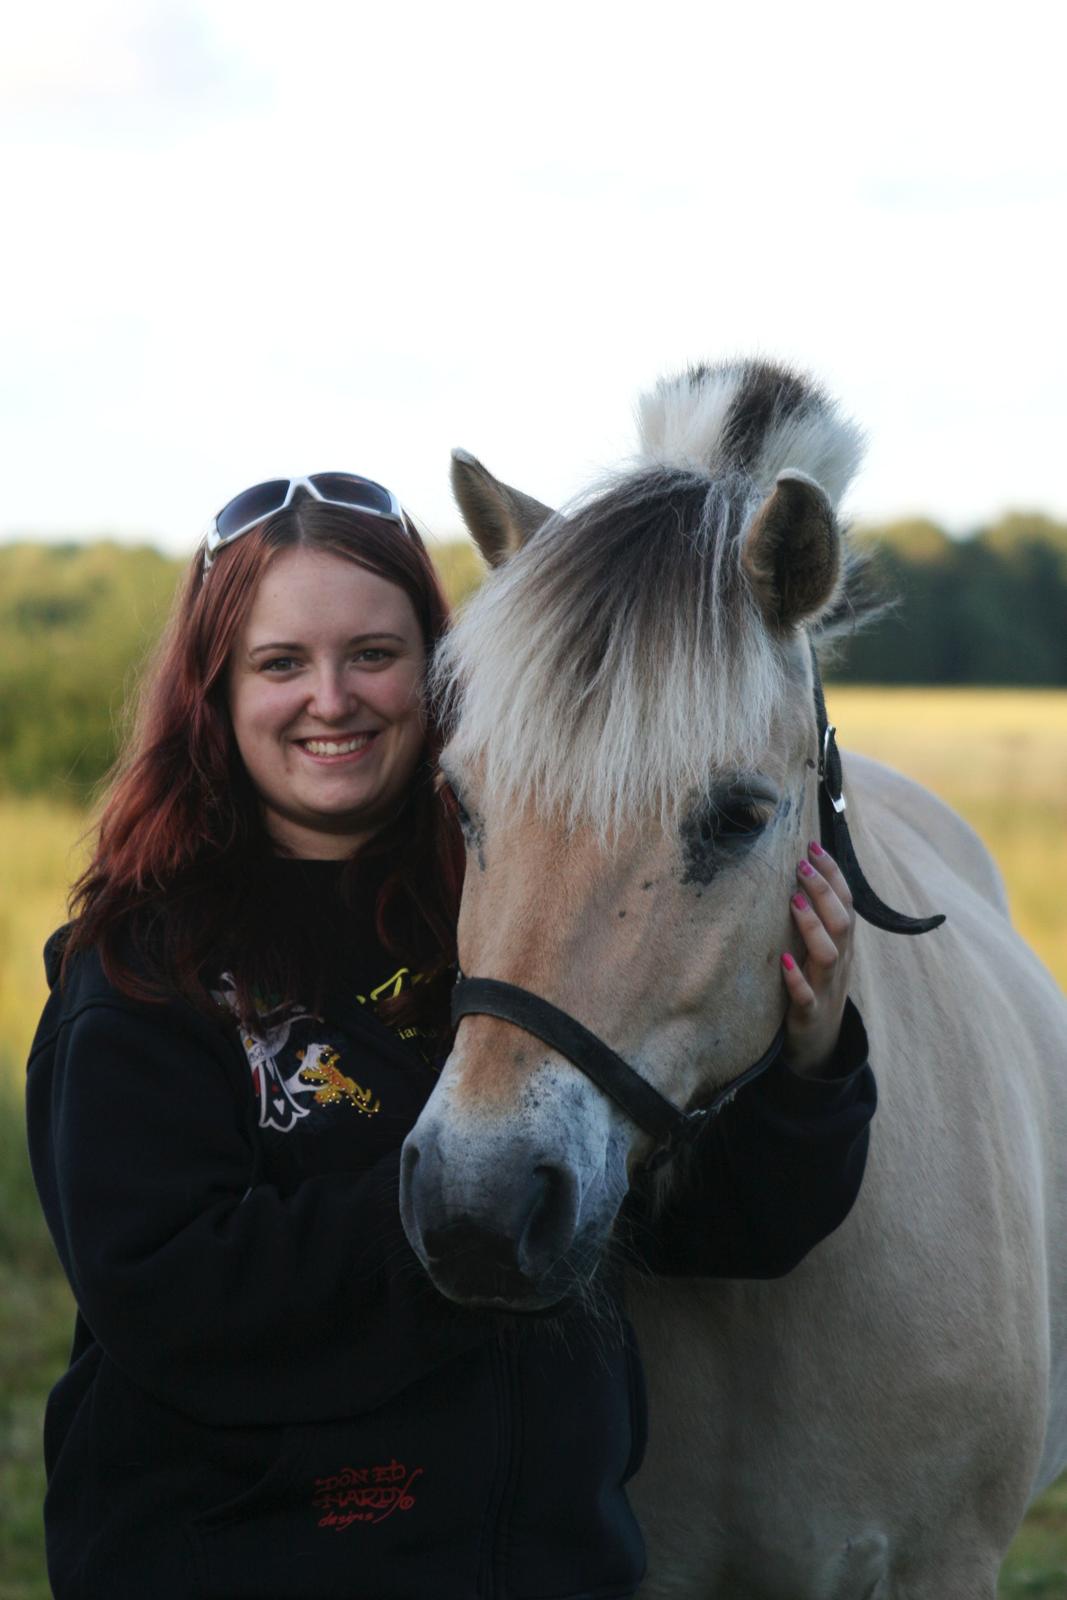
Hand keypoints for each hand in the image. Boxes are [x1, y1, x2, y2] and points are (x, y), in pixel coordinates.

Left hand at [780, 842, 854, 1076]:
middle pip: (842, 921)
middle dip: (824, 890)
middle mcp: (840, 962)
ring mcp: (826, 988)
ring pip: (829, 953)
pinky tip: (783, 961)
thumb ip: (814, 918)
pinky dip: (796, 978)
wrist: (818, 1044)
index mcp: (843, 943)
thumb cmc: (813, 986)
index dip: (833, 873)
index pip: (845, 901)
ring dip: (812, 925)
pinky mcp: (809, 1013)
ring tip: (794, 900)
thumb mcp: (819, 949)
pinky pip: (806, 996)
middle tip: (801, 864)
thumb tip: (793, 874)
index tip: (812, 845)